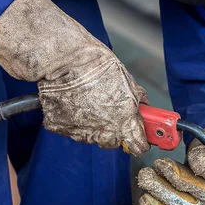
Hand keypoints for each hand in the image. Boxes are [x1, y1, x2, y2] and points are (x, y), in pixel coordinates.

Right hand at [0, 0, 149, 155]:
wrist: (64, 59)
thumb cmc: (96, 65)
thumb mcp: (126, 80)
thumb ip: (137, 99)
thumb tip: (144, 107)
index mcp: (124, 121)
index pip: (138, 145)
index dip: (140, 140)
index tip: (139, 136)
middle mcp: (102, 131)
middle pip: (112, 142)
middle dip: (115, 130)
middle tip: (110, 111)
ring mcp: (79, 131)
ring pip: (90, 136)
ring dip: (92, 124)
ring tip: (88, 100)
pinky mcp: (59, 127)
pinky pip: (69, 128)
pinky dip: (72, 118)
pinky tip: (73, 101)